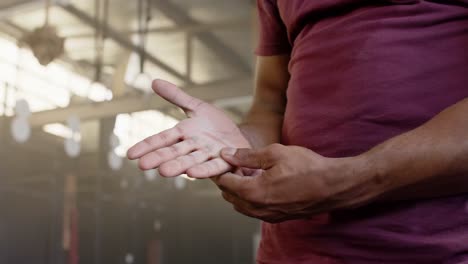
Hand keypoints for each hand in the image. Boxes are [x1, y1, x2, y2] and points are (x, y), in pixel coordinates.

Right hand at [127, 80, 250, 177]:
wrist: (239, 138)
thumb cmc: (215, 126)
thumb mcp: (197, 107)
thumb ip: (176, 96)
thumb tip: (153, 82)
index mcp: (183, 135)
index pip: (162, 139)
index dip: (147, 146)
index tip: (129, 154)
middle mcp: (192, 147)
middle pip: (173, 152)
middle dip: (159, 158)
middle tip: (142, 165)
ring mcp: (208, 156)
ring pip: (190, 161)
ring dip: (178, 166)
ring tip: (164, 171)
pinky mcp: (224, 161)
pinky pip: (213, 167)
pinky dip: (203, 170)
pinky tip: (192, 174)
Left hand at [216, 144, 383, 222]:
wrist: (333, 186)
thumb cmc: (307, 167)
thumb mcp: (275, 153)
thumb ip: (247, 156)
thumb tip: (227, 154)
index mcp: (254, 192)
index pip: (225, 183)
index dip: (222, 169)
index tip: (225, 159)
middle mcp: (258, 209)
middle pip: (230, 196)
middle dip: (229, 180)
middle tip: (237, 164)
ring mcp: (268, 216)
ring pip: (241, 205)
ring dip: (239, 190)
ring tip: (249, 172)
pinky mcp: (277, 218)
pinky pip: (254, 210)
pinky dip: (251, 197)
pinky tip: (261, 183)